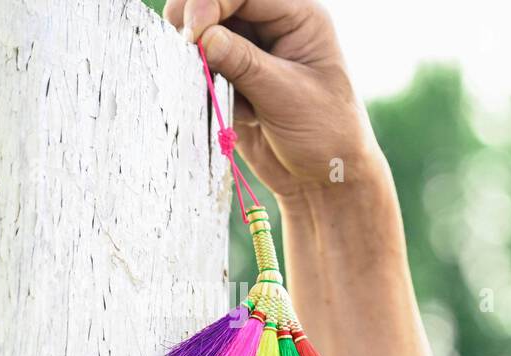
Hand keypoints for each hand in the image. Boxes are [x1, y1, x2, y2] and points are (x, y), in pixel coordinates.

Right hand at [164, 0, 385, 198]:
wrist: (325, 182)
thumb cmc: (327, 137)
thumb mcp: (288, 97)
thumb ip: (244, 64)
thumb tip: (202, 37)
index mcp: (300, 18)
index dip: (211, 2)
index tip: (193, 32)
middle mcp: (274, 28)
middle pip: (217, 4)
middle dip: (194, 23)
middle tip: (184, 49)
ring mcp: (252, 53)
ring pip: (203, 35)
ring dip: (196, 57)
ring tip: (210, 86)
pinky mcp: (235, 79)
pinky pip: (203, 68)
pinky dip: (202, 83)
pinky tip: (229, 110)